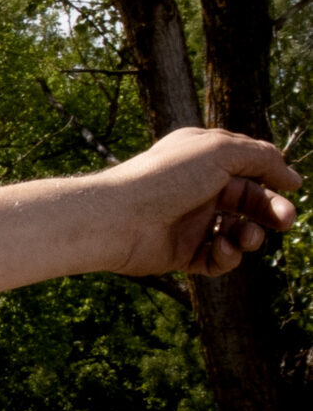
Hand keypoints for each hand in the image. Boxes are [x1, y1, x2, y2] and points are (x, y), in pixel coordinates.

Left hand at [99, 126, 299, 276]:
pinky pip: (216, 259)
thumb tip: (292, 178)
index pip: (250, 169)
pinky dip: (226, 257)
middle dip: (271, 212)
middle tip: (285, 221)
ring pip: (236, 233)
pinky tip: (222, 249)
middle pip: (249, 203)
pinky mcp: (181, 254)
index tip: (294, 189)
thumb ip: (262, 157)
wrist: (117, 218)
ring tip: (247, 237)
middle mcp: (198, 190)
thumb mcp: (221, 151)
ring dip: (250, 236)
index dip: (274, 180)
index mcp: (204, 160)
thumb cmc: (166, 177)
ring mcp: (189, 223)